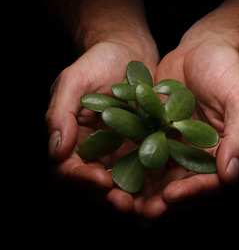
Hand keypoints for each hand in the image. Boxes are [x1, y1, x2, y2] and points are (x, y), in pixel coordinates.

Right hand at [46, 41, 158, 211]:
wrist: (130, 51)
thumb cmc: (98, 60)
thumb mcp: (74, 80)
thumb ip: (60, 113)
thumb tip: (56, 150)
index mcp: (72, 139)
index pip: (68, 170)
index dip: (82, 180)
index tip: (101, 181)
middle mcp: (94, 150)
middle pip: (94, 185)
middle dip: (108, 197)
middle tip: (126, 204)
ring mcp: (120, 150)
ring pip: (121, 183)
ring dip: (131, 196)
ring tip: (146, 205)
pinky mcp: (144, 146)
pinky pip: (146, 168)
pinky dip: (152, 182)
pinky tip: (165, 188)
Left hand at [140, 32, 238, 220]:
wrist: (205, 45)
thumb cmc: (230, 69)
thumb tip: (232, 175)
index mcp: (227, 151)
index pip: (213, 181)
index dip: (193, 191)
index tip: (171, 197)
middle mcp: (204, 153)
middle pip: (186, 184)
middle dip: (165, 202)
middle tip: (144, 214)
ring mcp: (181, 144)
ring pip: (164, 175)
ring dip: (147, 192)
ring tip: (126, 204)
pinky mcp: (161, 133)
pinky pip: (148, 153)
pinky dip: (135, 166)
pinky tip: (116, 175)